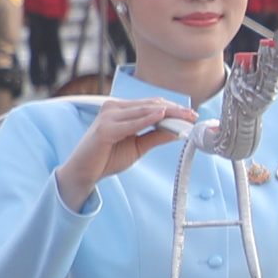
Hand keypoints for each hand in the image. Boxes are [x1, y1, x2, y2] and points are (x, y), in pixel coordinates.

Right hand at [58, 91, 199, 204]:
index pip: (152, 104)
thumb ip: (156, 136)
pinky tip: (162, 117)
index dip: (174, 108)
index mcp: (122, 110)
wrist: (84, 172)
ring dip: (167, 114)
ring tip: (185, 117)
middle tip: (194, 115)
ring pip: (144, 111)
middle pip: (151, 105)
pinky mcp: (105, 129)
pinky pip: (131, 123)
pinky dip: (148, 119)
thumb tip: (179, 131)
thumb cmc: (107, 158)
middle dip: (175, 110)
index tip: (192, 114)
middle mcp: (114, 108)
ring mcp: (108, 117)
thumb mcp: (138, 146)